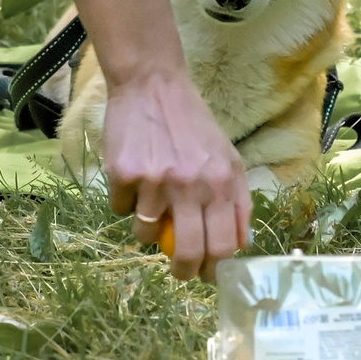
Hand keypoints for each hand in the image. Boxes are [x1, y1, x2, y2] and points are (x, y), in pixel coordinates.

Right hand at [102, 71, 251, 279]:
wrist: (153, 85)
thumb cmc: (193, 124)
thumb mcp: (227, 157)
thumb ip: (238, 201)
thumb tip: (239, 246)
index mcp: (222, 182)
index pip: (223, 244)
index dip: (215, 269)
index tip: (207, 275)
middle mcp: (192, 184)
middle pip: (189, 251)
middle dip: (183, 271)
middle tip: (179, 271)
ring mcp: (156, 180)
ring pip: (146, 234)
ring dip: (146, 230)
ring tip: (149, 206)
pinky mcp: (125, 174)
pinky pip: (121, 209)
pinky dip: (125, 202)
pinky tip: (133, 178)